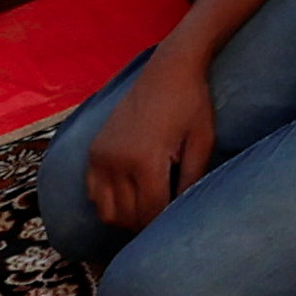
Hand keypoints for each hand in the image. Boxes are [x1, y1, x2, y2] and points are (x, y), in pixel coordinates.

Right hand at [85, 52, 220, 228]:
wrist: (168, 69)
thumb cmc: (192, 105)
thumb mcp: (202, 144)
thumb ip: (190, 183)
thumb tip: (181, 217)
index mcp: (145, 161)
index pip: (150, 214)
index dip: (164, 226)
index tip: (177, 226)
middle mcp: (116, 162)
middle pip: (127, 217)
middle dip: (147, 223)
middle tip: (166, 218)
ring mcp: (100, 156)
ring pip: (106, 212)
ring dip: (126, 217)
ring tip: (148, 207)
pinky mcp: (93, 151)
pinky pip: (93, 193)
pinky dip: (108, 202)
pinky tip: (130, 194)